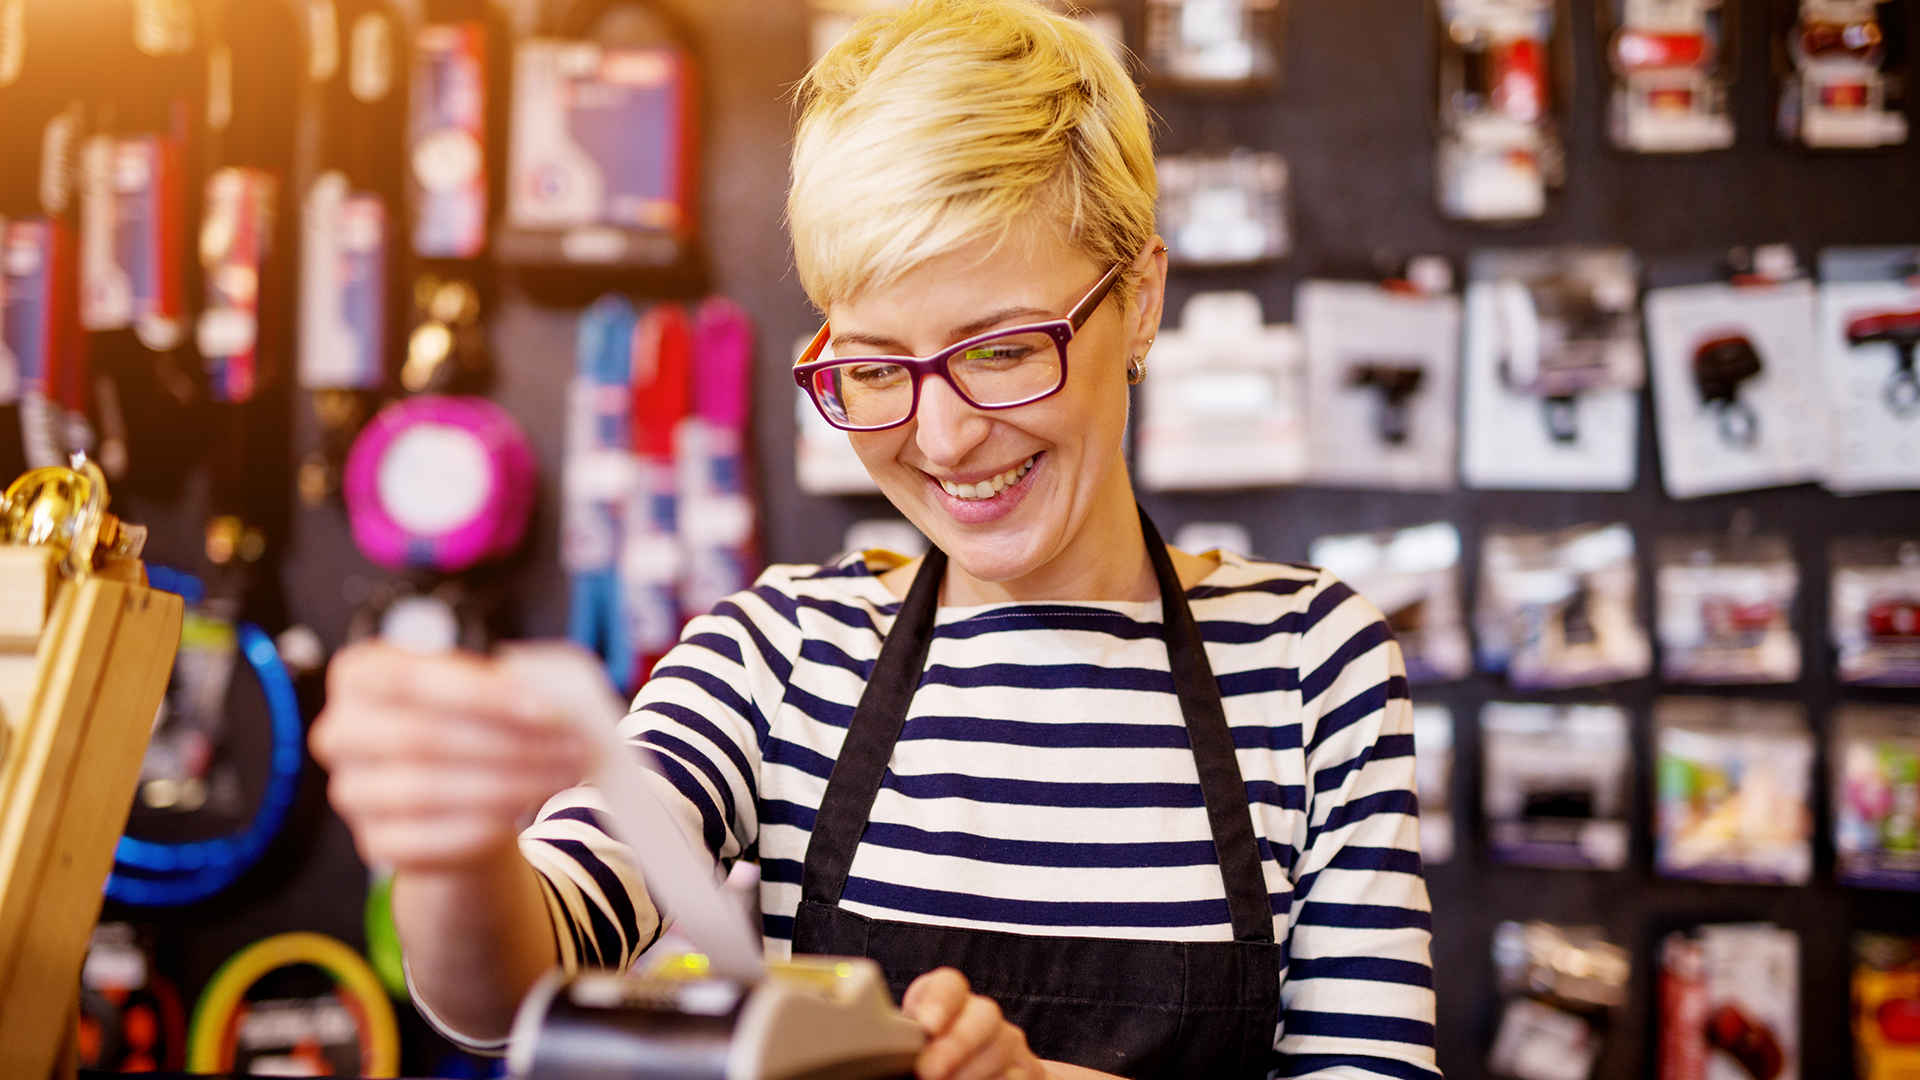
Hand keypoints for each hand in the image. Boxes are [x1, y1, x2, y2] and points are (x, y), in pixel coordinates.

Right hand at [309, 641, 588, 871]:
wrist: (455, 789)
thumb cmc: (469, 720)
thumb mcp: (482, 687)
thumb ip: (508, 684)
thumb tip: (558, 701)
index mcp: (359, 675)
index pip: (410, 680)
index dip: (480, 695)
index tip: (544, 710)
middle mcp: (340, 732)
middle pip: (419, 737)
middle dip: (504, 743)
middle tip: (569, 745)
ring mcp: (351, 791)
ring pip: (426, 790)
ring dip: (507, 783)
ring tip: (563, 773)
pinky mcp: (375, 842)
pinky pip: (428, 839)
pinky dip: (484, 823)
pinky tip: (526, 807)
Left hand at [903, 968, 1044, 1079]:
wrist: (961, 1070)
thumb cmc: (927, 1060)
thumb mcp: (911, 1046)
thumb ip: (904, 1041)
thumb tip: (884, 1047)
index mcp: (948, 1001)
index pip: (949, 984)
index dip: (940, 1000)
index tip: (927, 1025)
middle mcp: (981, 1015)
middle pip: (983, 1014)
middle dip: (957, 1043)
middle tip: (929, 1070)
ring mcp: (1007, 1042)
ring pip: (1002, 1046)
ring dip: (971, 1071)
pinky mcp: (1026, 1070)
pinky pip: (1017, 1075)